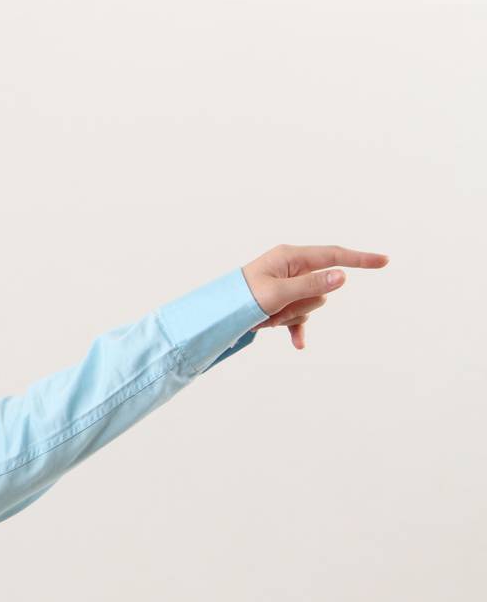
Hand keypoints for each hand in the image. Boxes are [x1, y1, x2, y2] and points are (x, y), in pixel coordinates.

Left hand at [241, 244, 389, 350]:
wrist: (216, 314)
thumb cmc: (242, 297)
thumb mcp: (278, 292)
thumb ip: (311, 284)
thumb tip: (342, 275)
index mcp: (290, 257)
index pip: (333, 255)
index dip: (360, 259)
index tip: (384, 261)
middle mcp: (290, 268)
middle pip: (321, 288)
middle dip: (304, 303)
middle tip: (275, 308)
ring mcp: (287, 285)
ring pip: (310, 305)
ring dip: (292, 316)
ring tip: (265, 316)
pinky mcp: (281, 302)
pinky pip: (299, 318)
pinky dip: (296, 329)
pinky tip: (298, 345)